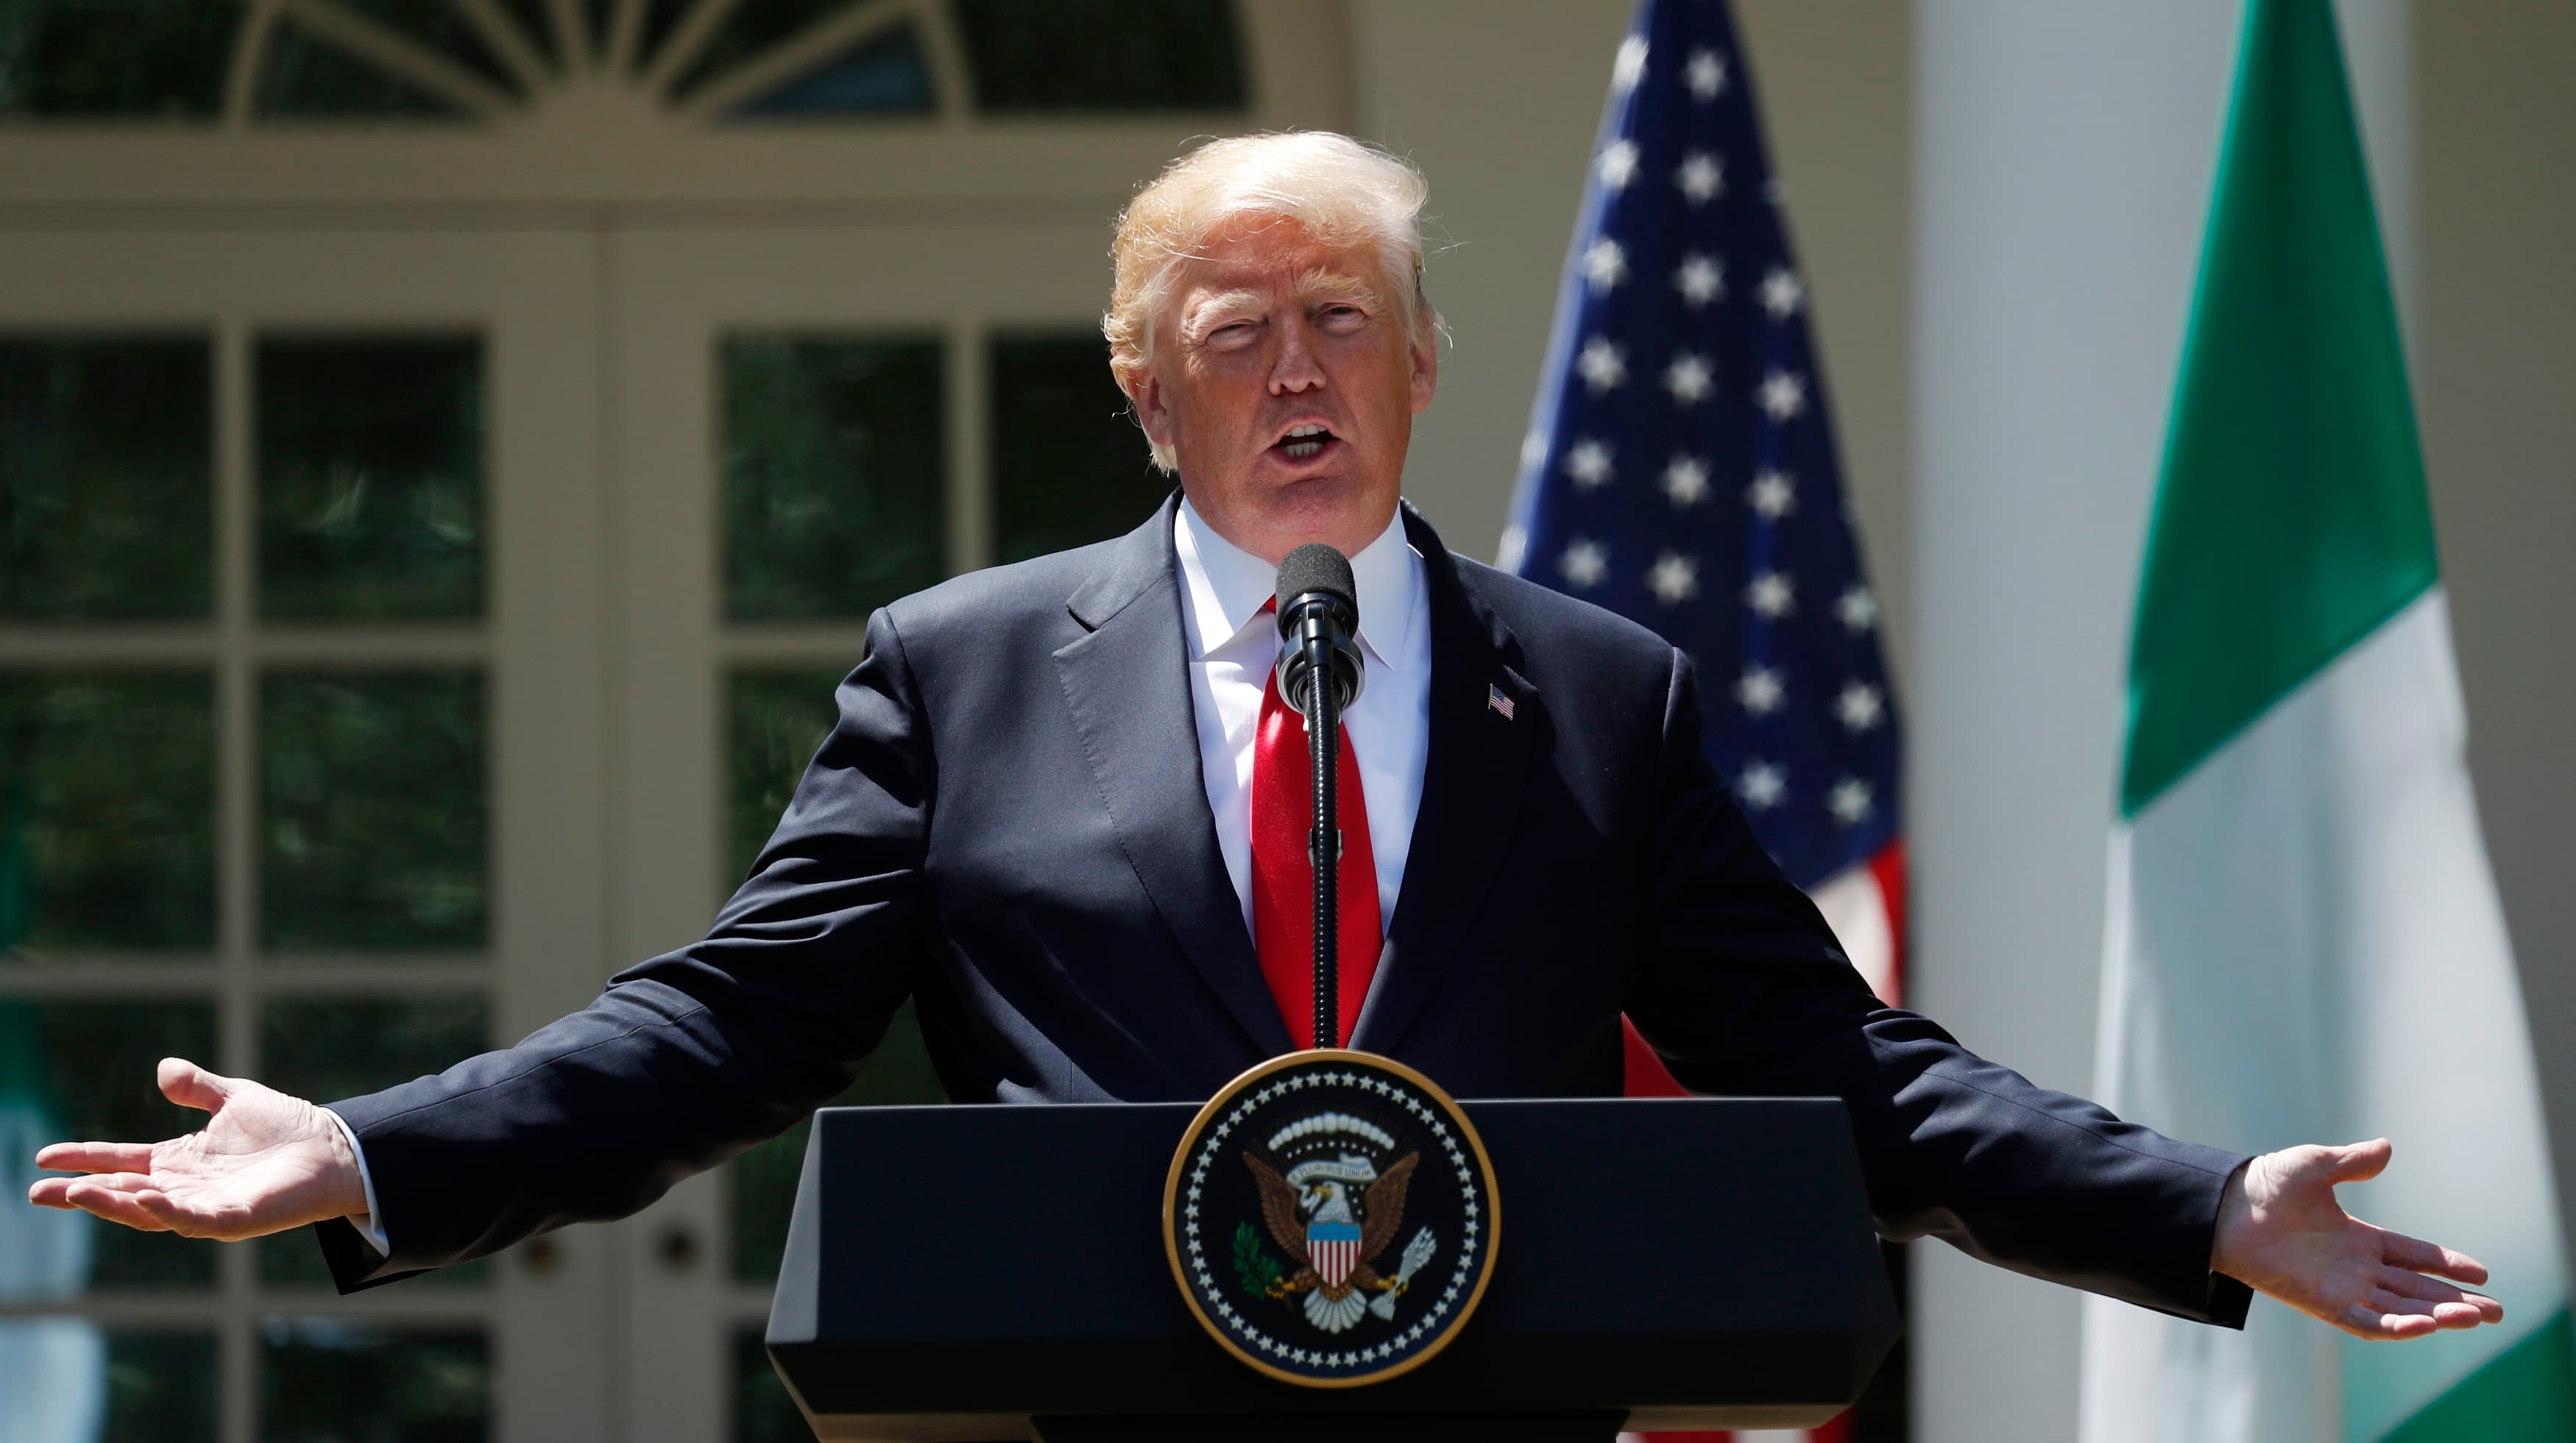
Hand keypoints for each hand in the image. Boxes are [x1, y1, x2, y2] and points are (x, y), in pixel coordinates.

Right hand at [26, 1058, 367, 1240]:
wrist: (336, 1148)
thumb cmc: (287, 1127)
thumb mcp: (234, 1098)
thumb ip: (198, 1087)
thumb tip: (163, 1068)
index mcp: (180, 1161)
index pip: (121, 1161)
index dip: (84, 1159)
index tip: (44, 1158)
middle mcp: (185, 1188)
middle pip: (123, 1193)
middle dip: (81, 1192)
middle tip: (40, 1191)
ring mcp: (207, 1206)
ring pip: (149, 1211)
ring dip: (113, 1204)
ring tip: (77, 1192)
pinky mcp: (235, 1219)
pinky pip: (194, 1219)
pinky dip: (167, 1211)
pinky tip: (144, 1198)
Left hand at [2213, 1138, 2502, 1339]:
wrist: (2226, 1208)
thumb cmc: (2265, 1185)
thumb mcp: (2317, 1165)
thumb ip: (2353, 1162)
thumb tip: (2387, 1147)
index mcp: (2358, 1238)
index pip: (2412, 1255)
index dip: (2446, 1264)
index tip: (2481, 1272)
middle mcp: (2354, 1267)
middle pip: (2415, 1289)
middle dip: (2455, 1301)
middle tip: (2496, 1310)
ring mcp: (2340, 1288)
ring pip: (2400, 1309)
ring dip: (2437, 1314)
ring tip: (2474, 1317)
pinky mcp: (2322, 1304)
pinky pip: (2366, 1323)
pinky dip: (2396, 1327)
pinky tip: (2426, 1325)